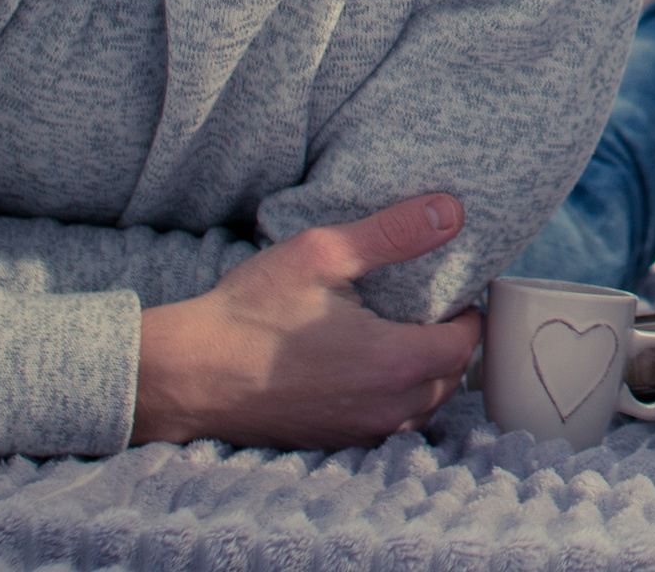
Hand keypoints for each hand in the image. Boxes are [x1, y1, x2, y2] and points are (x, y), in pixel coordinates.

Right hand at [132, 192, 481, 449]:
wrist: (188, 373)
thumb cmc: (250, 312)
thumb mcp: (322, 254)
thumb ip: (393, 233)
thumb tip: (452, 211)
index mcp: (393, 362)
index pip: (466, 343)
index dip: (467, 313)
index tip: (452, 290)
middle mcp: (385, 408)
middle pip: (450, 377)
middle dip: (449, 342)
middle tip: (429, 307)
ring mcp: (358, 432)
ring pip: (422, 406)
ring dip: (424, 374)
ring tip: (401, 334)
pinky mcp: (333, 442)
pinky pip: (387, 424)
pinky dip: (392, 398)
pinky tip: (366, 367)